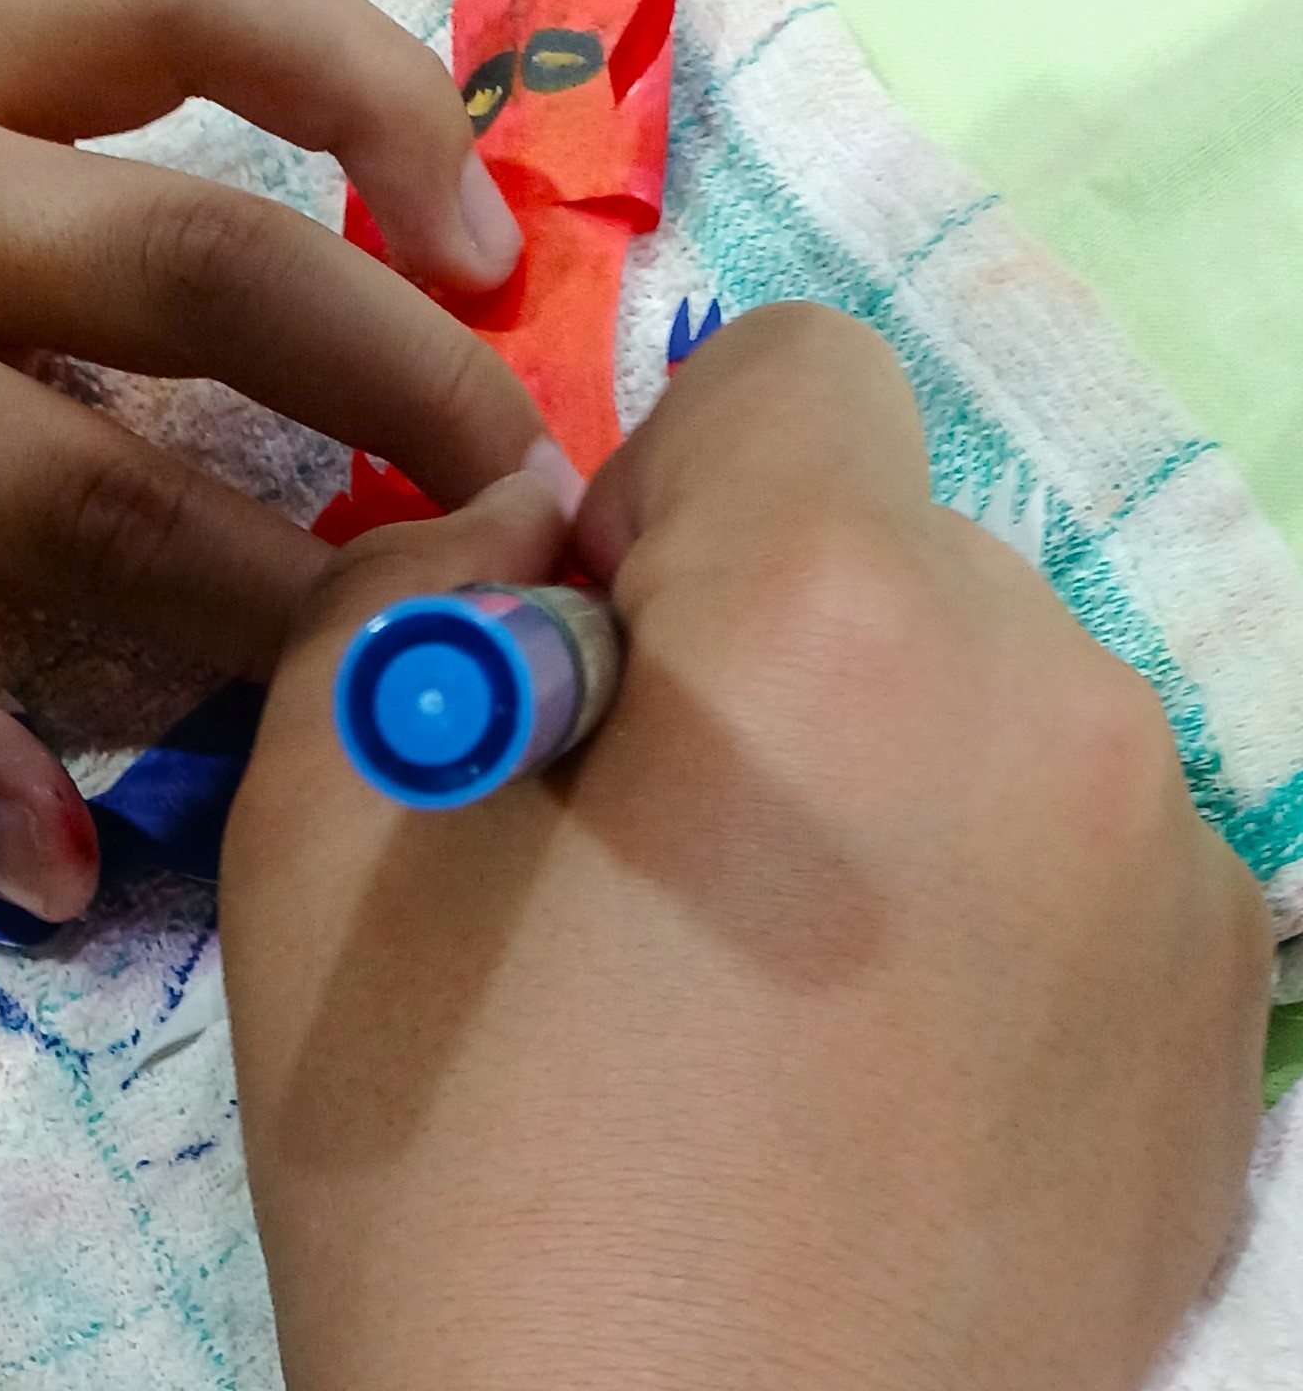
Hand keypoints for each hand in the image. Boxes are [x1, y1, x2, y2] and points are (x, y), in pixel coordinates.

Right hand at [222, 303, 1270, 1390]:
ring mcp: (1178, 869)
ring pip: (983, 687)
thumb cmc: (454, 1168)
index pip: (792, 368)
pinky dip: (968, 885)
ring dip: (866, 755)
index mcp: (839, 615)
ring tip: (763, 981)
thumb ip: (411, 578)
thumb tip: (541, 530)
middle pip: (888, 538)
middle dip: (757, 626)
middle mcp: (1061, 696)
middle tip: (647, 844)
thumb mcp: (324, 817)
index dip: (662, 486)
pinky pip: (1069, 840)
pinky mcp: (1227, 1023)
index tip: (593, 658)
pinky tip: (878, 1070)